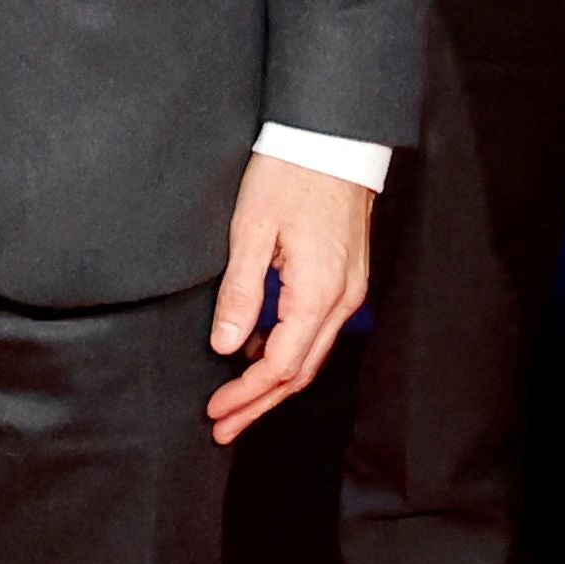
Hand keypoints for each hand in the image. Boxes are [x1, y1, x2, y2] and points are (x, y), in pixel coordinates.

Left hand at [204, 155, 377, 441]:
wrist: (332, 136)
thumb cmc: (290, 173)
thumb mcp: (252, 230)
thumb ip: (241, 293)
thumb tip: (226, 346)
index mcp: (318, 292)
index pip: (281, 365)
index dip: (246, 394)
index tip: (215, 411)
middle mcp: (342, 299)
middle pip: (301, 372)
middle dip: (259, 404)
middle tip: (223, 427)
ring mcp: (350, 290)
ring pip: (312, 355)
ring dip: (274, 383)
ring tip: (237, 402)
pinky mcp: (347, 277)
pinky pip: (318, 330)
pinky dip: (289, 351)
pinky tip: (259, 354)